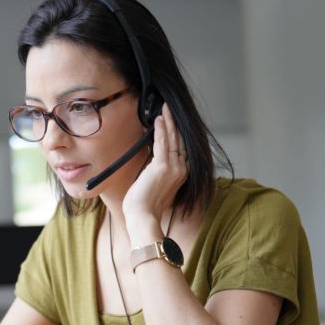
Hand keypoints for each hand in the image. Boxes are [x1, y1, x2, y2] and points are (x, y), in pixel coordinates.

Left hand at [122, 103, 187, 230]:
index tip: (172, 122)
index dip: (177, 134)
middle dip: (174, 123)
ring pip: (173, 139)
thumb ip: (158, 173)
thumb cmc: (145, 206)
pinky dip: (160, 130)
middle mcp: (182, 169)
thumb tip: (151, 163)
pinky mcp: (162, 166)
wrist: (143, 217)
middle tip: (169, 108)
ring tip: (165, 108)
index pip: (181, 149)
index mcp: (182, 174)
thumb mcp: (156, 186)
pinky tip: (158, 119)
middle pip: (179, 140)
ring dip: (168, 121)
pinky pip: (162, 143)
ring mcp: (174, 168)